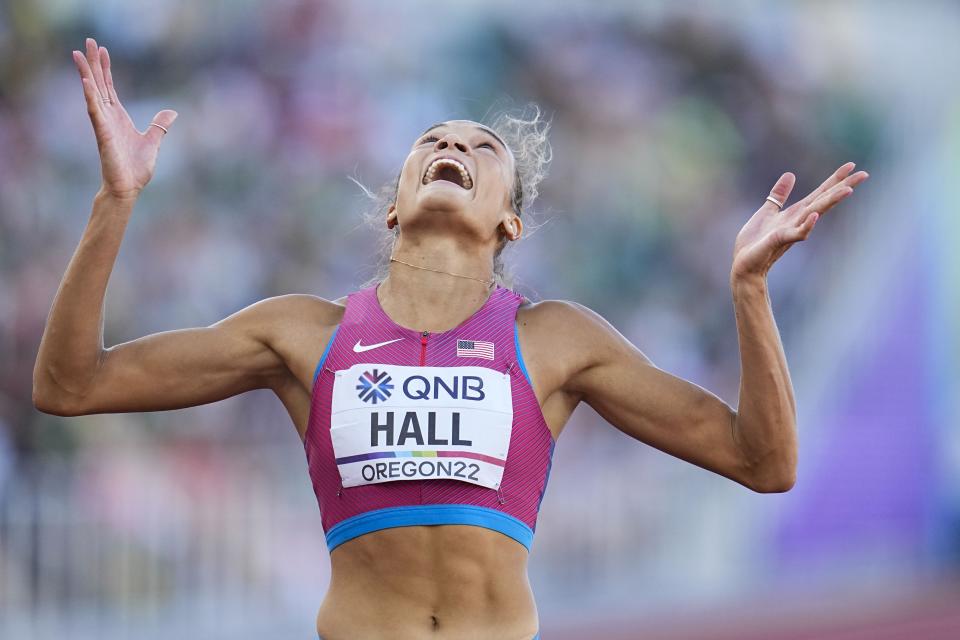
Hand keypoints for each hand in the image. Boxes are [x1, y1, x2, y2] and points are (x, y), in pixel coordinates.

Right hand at [72, 37, 177, 199]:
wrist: (128, 188)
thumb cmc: (136, 167)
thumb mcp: (153, 140)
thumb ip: (159, 125)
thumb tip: (172, 112)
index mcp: (118, 117)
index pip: (109, 87)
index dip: (105, 69)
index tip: (101, 50)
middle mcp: (107, 117)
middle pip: (98, 84)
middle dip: (93, 63)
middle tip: (88, 41)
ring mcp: (103, 124)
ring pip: (92, 93)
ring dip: (86, 73)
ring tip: (78, 54)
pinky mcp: (103, 134)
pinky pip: (94, 111)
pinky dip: (90, 96)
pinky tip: (86, 81)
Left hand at [731, 162, 869, 280]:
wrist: (743, 264)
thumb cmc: (755, 241)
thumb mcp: (767, 211)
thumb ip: (779, 195)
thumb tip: (790, 174)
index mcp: (796, 212)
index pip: (820, 193)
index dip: (834, 179)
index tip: (851, 165)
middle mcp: (798, 220)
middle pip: (824, 200)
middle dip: (843, 187)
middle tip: (864, 174)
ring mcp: (791, 231)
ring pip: (815, 213)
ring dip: (831, 201)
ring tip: (848, 189)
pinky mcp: (780, 240)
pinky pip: (797, 233)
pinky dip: (807, 225)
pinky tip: (814, 215)